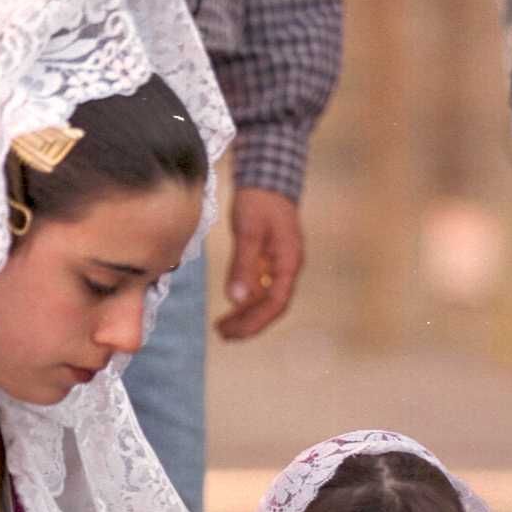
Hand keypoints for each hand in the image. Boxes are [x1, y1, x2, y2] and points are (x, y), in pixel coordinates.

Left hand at [215, 186, 302, 338]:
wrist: (267, 176)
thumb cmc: (259, 200)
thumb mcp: (247, 231)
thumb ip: (242, 266)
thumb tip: (235, 300)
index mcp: (289, 263)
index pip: (276, 303)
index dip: (255, 322)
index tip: (233, 332)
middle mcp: (288, 268)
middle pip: (272, 307)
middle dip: (249, 324)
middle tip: (223, 335)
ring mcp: (280, 265)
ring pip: (266, 300)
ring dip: (246, 316)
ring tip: (222, 327)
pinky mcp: (271, 260)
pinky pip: (261, 288)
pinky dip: (246, 301)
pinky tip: (231, 307)